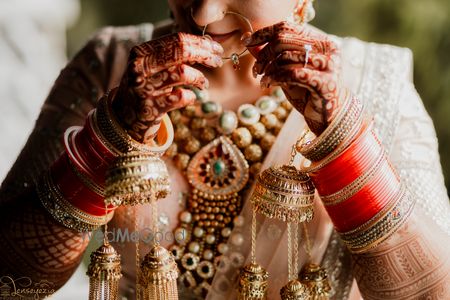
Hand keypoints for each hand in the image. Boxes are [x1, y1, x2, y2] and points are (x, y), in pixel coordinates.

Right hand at [112, 32, 222, 142]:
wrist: (125, 117)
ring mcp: (144, 88)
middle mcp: (140, 67)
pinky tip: (191, 97)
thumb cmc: (146, 88)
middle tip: (216, 62)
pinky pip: (181, 97)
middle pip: (181, 52)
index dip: (200, 43)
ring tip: (203, 84)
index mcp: (142, 52)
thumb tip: (206, 46)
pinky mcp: (151, 108)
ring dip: (199, 78)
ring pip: (183, 73)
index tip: (216, 49)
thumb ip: (174, 56)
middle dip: (204, 55)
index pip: (177, 40)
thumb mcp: (153, 67)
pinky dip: (191, 96)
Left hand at [246, 21, 344, 135]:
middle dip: (263, 55)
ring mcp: (328, 65)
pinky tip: (269, 85)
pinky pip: (293, 74)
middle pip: (283, 41)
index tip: (246, 41)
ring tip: (263, 81)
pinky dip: (276, 78)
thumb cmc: (306, 91)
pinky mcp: (325, 83)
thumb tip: (248, 41)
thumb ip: (271, 56)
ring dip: (268, 70)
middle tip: (257, 71)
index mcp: (320, 41)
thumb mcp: (287, 71)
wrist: (327, 116)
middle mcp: (327, 49)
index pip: (287, 27)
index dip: (263, 33)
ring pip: (285, 57)